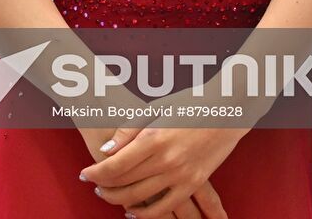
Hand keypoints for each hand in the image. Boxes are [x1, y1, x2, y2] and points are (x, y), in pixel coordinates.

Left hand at [78, 123, 246, 217]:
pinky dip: (146, 215)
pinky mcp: (193, 184)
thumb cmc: (189, 103)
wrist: (227, 110)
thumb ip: (129, 130)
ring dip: (119, 201)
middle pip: (125, 184)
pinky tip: (133, 211)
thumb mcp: (157, 108)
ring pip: (141, 199)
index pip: (115, 165)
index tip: (84, 174)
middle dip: (103, 187)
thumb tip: (106, 151)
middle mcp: (166, 160)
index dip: (96, 173)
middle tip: (93, 184)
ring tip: (107, 196)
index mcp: (154, 137)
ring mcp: (181, 175)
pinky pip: (165, 208)